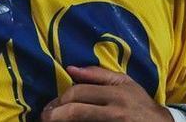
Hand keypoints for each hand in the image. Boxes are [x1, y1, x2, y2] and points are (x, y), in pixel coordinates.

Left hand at [41, 65, 171, 121]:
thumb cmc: (139, 103)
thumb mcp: (125, 83)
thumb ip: (98, 75)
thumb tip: (70, 68)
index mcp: (115, 93)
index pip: (79, 93)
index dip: (60, 99)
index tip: (51, 105)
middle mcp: (114, 111)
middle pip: (76, 111)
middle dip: (55, 114)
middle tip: (46, 117)